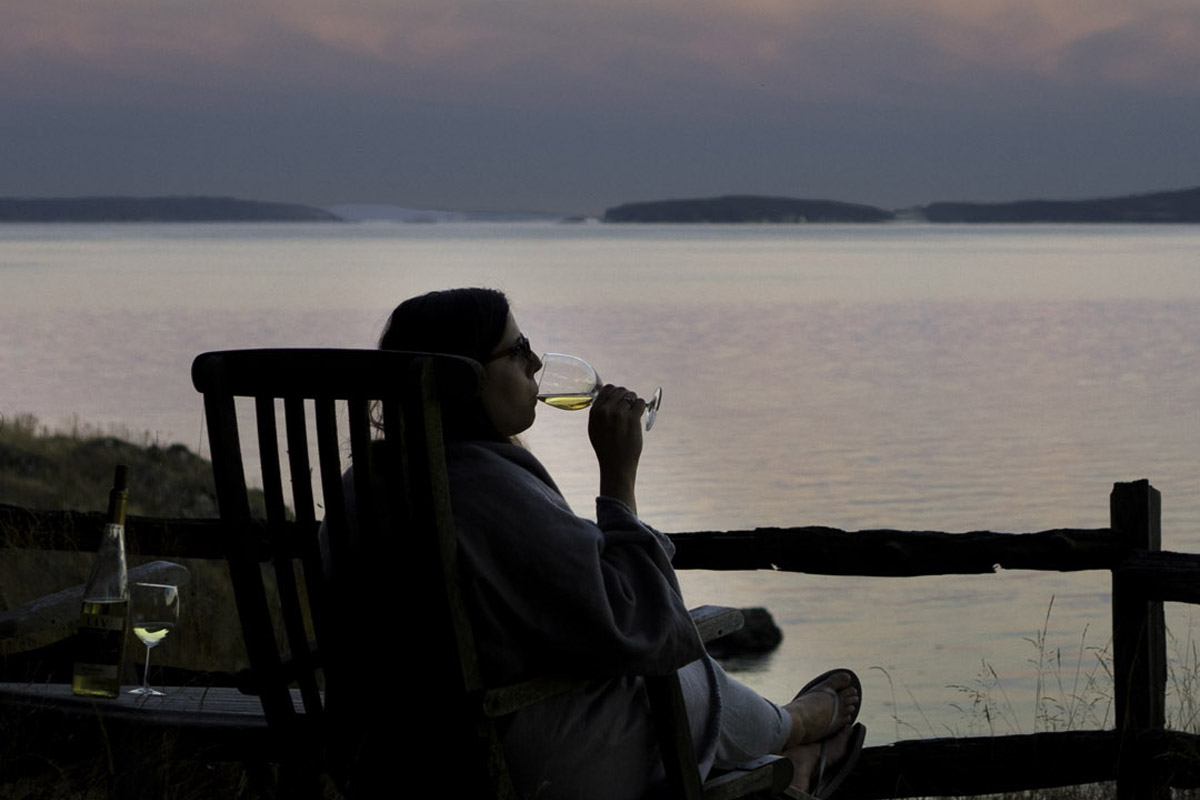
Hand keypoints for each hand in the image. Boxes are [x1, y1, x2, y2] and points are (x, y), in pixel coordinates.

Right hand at [589, 384, 644, 511]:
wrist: (615, 465)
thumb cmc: (606, 449)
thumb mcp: (594, 429)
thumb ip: (598, 414)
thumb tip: (607, 399)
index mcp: (595, 411)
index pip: (607, 388)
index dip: (616, 393)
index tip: (620, 400)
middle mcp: (606, 410)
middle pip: (621, 390)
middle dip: (627, 396)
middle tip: (630, 407)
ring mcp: (619, 413)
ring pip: (632, 395)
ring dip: (635, 402)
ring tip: (634, 413)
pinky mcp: (632, 419)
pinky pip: (641, 402)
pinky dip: (642, 407)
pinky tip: (640, 416)